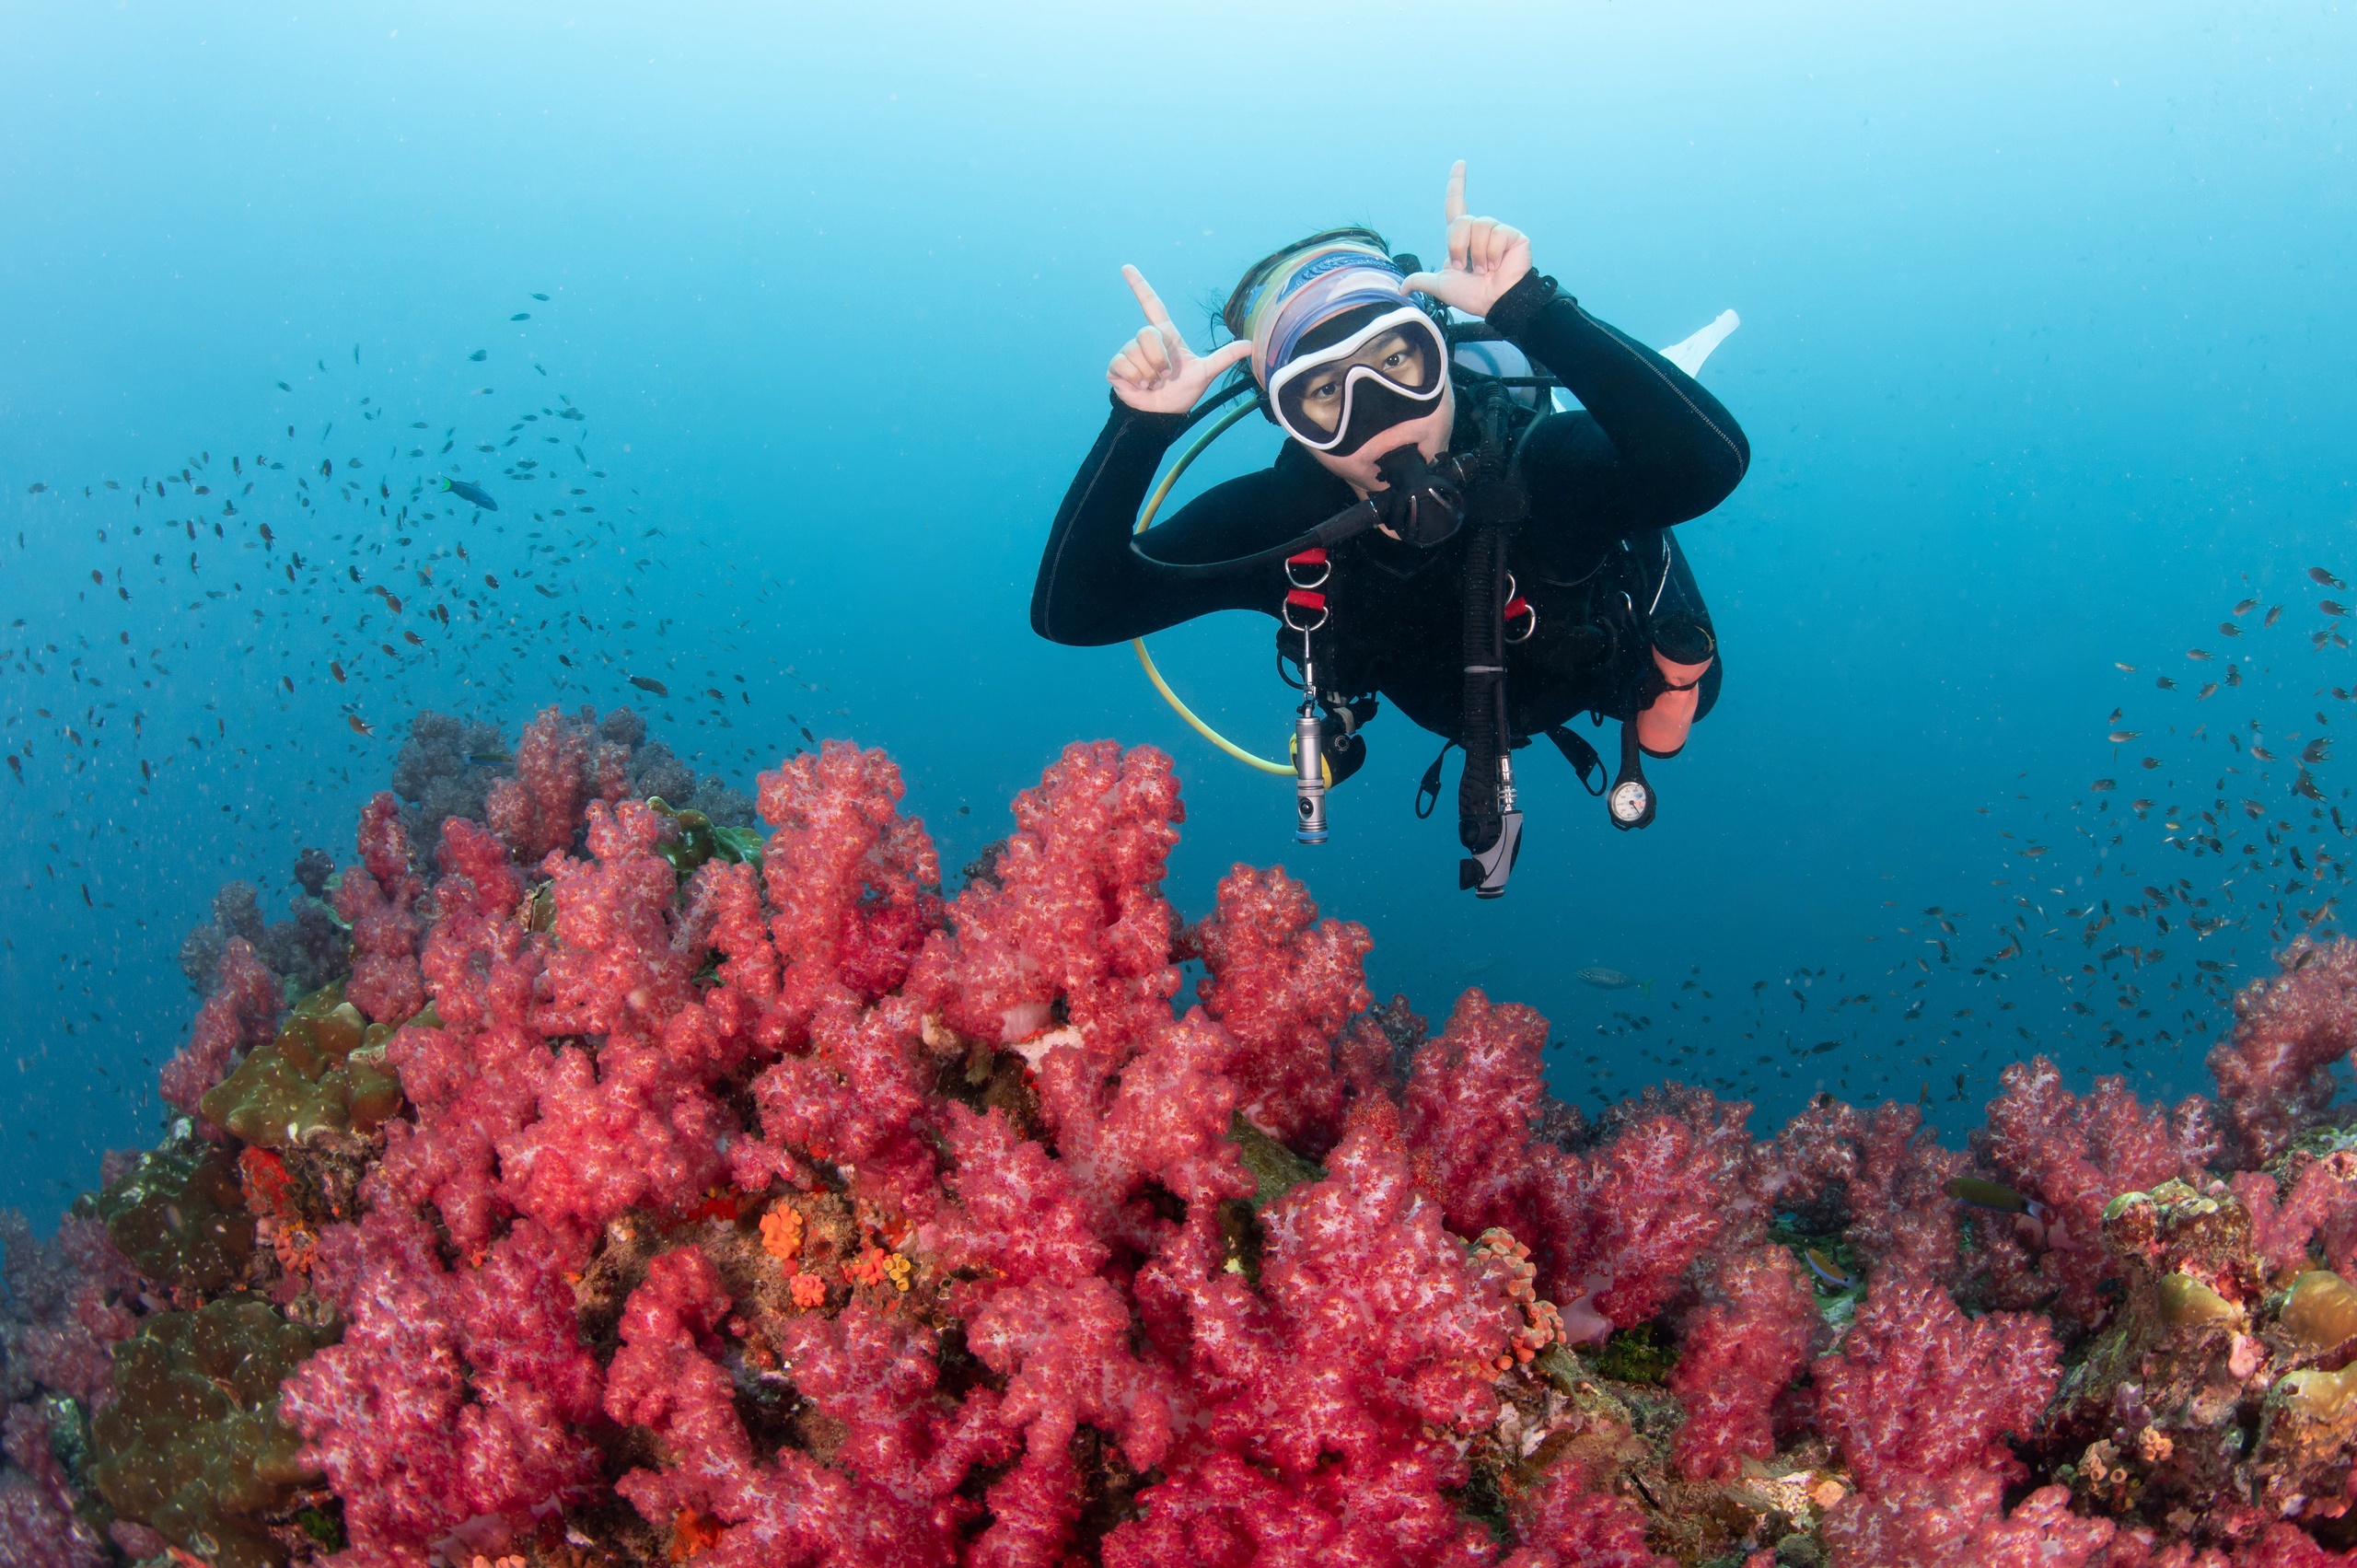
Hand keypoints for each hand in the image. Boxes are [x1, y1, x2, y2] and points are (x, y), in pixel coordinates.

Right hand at [1106, 264, 1253, 413]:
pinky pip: (1122, 365)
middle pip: (1147, 334)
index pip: (1151, 305)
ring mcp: (1129, 352)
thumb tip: (1251, 345)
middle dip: (1158, 359)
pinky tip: (1140, 386)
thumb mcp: (1205, 372)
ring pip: (1135, 353)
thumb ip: (1225, 356)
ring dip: (1147, 373)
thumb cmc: (1183, 391)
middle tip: (1164, 374)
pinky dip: (1134, 379)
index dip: (1140, 286)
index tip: (1126, 268)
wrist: (1164, 414)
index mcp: (1165, 335)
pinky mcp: (1116, 368)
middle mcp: (1146, 341)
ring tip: (1152, 382)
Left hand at [1400, 161, 1532, 320]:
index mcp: (1462, 237)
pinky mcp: (1513, 235)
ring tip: (1485, 269)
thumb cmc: (1471, 295)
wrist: (1494, 303)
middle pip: (1461, 221)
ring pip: (1479, 226)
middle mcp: (1479, 229)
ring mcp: (1497, 231)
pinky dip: (1493, 254)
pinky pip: (1497, 234)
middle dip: (1458, 247)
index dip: (1457, 183)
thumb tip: (1401, 289)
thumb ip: (1422, 281)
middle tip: (1465, 267)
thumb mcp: (1441, 286)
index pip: (1456, 204)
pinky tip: (1498, 265)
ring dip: (1477, 254)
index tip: (1459, 163)